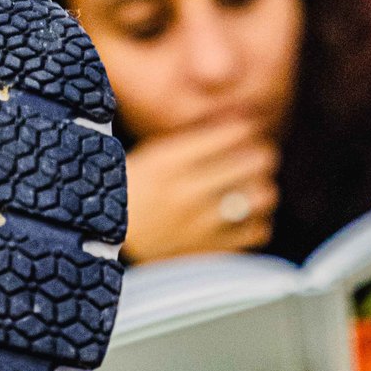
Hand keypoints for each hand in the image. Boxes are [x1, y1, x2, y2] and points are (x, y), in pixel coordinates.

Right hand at [122, 118, 278, 263]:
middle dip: (261, 156)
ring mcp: (199, 224)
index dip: (247, 128)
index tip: (247, 132)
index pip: (232, 133)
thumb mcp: (155, 156)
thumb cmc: (135, 192)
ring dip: (262, 190)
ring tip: (252, 191)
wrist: (108, 242)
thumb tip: (240, 119)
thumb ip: (195, 139)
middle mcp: (186, 192)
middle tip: (257, 160)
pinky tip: (244, 219)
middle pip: (254, 162)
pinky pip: (256, 231)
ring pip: (261, 197)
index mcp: (169, 162)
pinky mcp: (208, 251)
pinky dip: (257, 222)